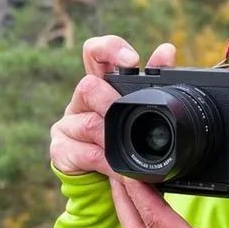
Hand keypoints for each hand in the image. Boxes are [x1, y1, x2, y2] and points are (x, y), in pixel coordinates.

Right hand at [49, 36, 176, 176]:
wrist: (104, 177)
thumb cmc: (123, 139)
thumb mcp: (139, 112)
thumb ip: (152, 83)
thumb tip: (167, 51)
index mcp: (100, 84)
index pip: (95, 53)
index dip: (109, 49)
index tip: (132, 60)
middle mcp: (81, 100)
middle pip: (88, 87)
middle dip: (111, 103)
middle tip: (126, 115)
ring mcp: (68, 125)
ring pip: (89, 124)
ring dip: (113, 141)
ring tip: (130, 153)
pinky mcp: (61, 149)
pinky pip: (86, 154)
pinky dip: (107, 165)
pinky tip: (119, 172)